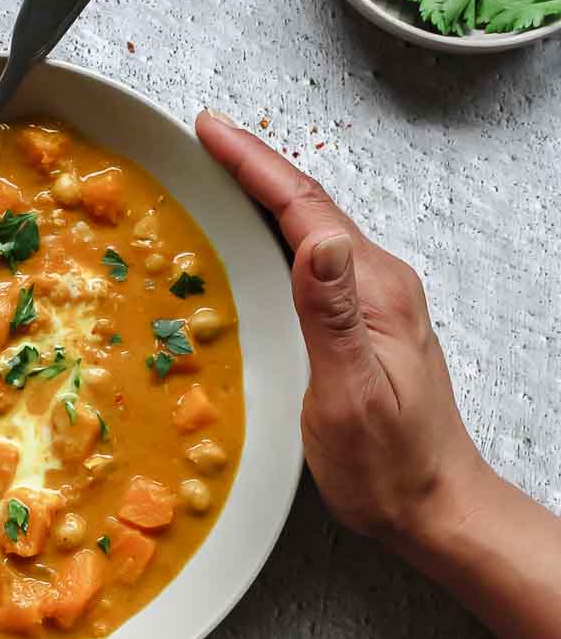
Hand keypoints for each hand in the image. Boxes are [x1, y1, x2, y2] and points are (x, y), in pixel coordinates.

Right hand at [196, 112, 488, 552]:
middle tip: (205, 138)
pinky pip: (314, 262)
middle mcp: (378, 286)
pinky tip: (258, 241)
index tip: (211, 130)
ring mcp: (374, 305)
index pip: (305, 209)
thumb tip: (322, 239)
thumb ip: (332, 314)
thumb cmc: (390, 466)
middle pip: (309, 207)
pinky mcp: (364, 326)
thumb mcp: (352, 393)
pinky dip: (277, 235)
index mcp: (373, 291)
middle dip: (254, 166)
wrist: (433, 508)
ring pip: (312, 230)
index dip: (253, 164)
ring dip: (266, 196)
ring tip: (221, 173)